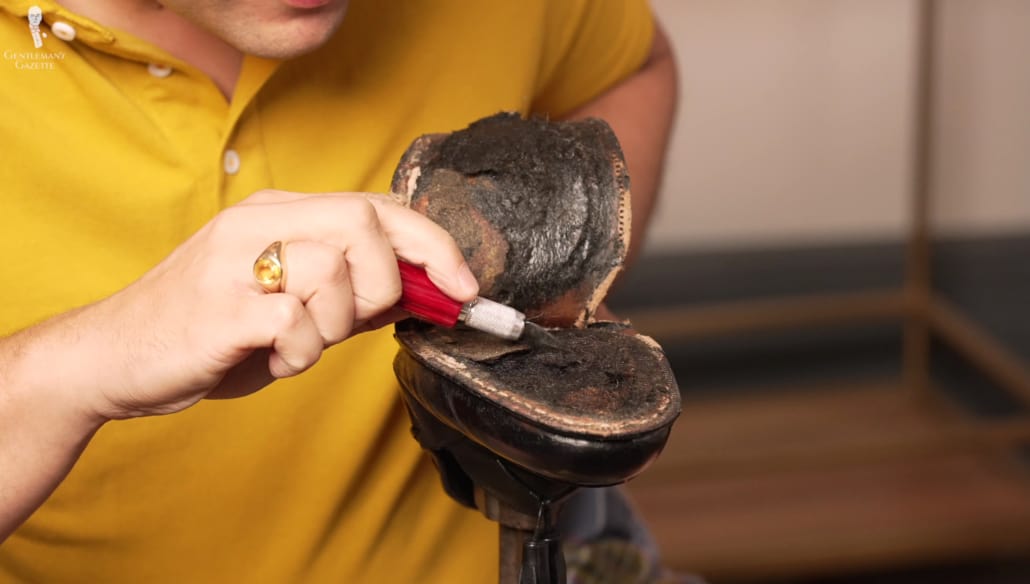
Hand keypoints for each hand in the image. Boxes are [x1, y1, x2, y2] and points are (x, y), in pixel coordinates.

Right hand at [65, 190, 478, 419]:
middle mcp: (258, 222)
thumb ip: (353, 289)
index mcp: (280, 213)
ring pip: (335, 276)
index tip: (464, 287)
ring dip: (333, 329)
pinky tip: (272, 359)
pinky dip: (299, 355)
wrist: (113, 357)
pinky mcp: (222, 307)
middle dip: (386, 284)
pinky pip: (298, 326)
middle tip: (359, 322)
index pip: (378, 208)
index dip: (434, 245)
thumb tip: (426, 290)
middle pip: (365, 225)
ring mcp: (235, 261)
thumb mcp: (289, 300)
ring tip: (295, 344)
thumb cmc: (213, 329)